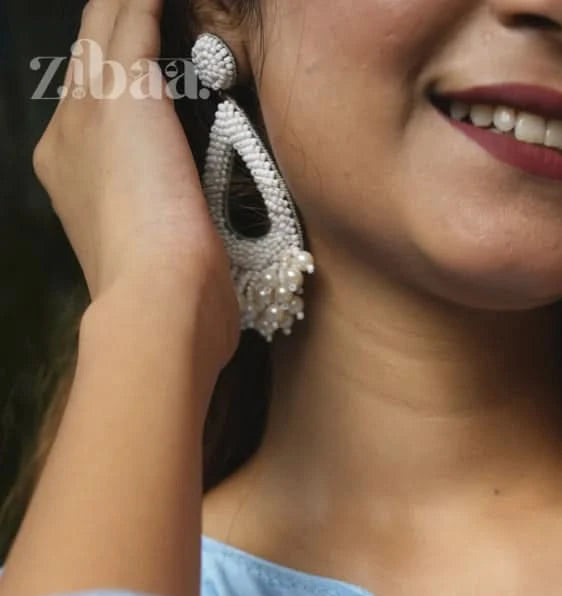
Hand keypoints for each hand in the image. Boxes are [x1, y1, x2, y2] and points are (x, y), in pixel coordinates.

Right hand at [32, 0, 242, 370]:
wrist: (156, 306)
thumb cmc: (169, 306)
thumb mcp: (157, 262)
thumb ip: (166, 233)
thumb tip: (200, 252)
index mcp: (69, 176)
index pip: (91, 104)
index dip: (118, 78)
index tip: (152, 68)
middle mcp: (67, 133)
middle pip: (90, 55)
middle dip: (122, 25)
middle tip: (156, 12)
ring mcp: (89, 108)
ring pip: (106, 24)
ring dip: (136, 4)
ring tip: (164, 0)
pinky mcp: (125, 90)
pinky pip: (135, 14)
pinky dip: (153, 0)